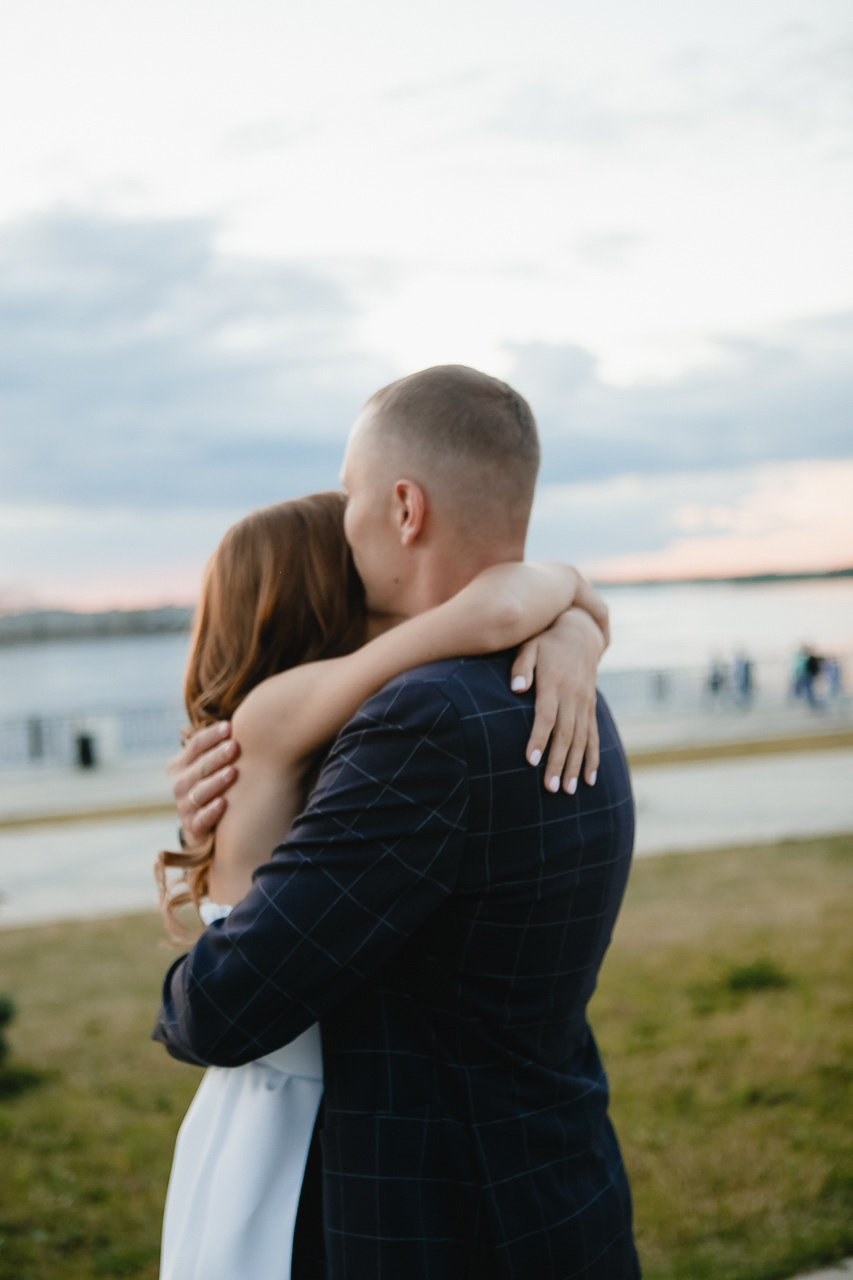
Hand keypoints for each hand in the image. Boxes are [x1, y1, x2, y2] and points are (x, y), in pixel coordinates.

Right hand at [169, 721, 239, 844]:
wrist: (204, 826)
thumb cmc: (215, 787)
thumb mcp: (212, 767)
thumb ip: (221, 747)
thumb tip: (243, 723)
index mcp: (184, 765)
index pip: (195, 746)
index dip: (211, 736)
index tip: (230, 727)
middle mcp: (181, 784)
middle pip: (198, 767)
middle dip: (216, 756)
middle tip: (234, 746)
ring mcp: (185, 806)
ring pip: (199, 792)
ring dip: (216, 781)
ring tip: (233, 772)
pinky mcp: (193, 827)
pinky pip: (201, 819)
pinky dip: (211, 811)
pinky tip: (224, 803)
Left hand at [510, 607, 604, 793]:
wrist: (580, 631)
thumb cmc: (546, 640)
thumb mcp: (529, 645)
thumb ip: (521, 666)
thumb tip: (516, 688)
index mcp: (554, 682)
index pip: (546, 715)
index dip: (539, 738)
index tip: (531, 760)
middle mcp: (573, 695)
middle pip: (565, 734)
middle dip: (559, 762)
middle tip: (551, 788)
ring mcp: (585, 702)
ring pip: (581, 739)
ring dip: (576, 766)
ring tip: (570, 791)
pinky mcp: (591, 706)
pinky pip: (594, 735)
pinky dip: (592, 757)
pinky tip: (590, 779)